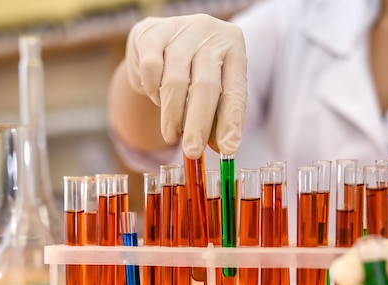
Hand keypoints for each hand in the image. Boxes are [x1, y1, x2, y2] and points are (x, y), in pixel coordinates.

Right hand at [125, 14, 246, 158]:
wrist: (159, 42)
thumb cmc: (194, 71)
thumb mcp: (213, 90)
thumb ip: (217, 118)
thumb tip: (221, 148)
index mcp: (234, 48)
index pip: (235, 91)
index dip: (231, 123)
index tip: (228, 149)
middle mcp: (211, 33)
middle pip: (205, 87)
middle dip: (198, 126)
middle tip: (192, 152)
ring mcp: (180, 29)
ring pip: (175, 83)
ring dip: (172, 116)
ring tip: (172, 135)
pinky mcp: (151, 33)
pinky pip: (151, 70)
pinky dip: (153, 91)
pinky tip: (157, 98)